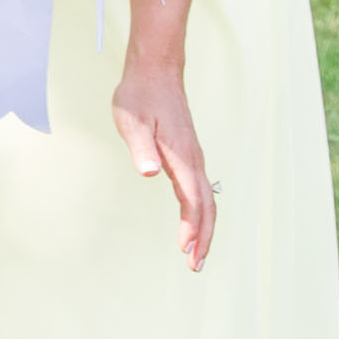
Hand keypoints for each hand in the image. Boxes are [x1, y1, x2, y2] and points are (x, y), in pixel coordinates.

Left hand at [112, 56, 218, 271]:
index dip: (192, 228)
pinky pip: (199, 190)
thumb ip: (142, 148)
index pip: (193, 201)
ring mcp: (193, 158)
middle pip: (206, 207)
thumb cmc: (140, 98)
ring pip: (206, 200)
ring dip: (203, 228)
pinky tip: (192, 223)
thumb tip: (151, 172)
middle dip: (203, 237)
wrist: (155, 73)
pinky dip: (199, 212)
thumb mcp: (132, 122)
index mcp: (182, 157)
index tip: (187, 251)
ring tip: (196, 253)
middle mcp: (193, 160)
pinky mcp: (188, 156)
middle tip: (196, 265)